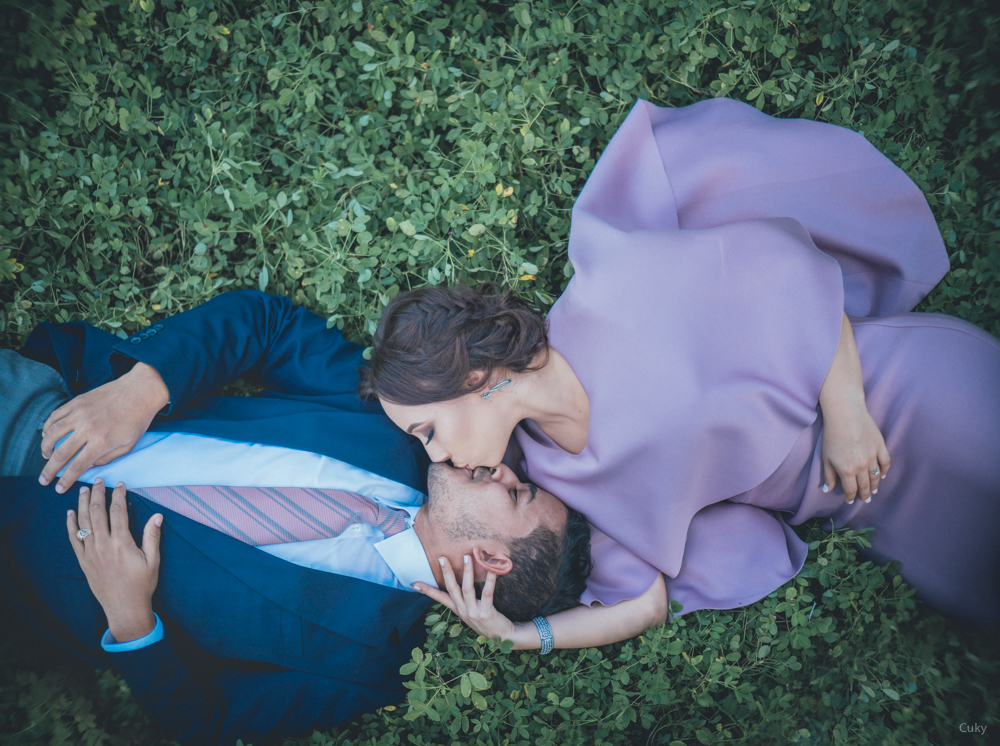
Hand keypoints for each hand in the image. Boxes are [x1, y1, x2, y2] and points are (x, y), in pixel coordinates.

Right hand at [40, 362, 168, 492]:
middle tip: (43, 480)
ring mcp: (79, 413)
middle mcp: (87, 428)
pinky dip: (48, 427)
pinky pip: (55, 416)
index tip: (58, 488)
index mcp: (101, 441)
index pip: (77, 466)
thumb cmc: (137, 420)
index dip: (65, 479)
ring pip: (52, 434)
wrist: (140, 391)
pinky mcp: (77, 402)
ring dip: (45, 448)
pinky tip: (47, 435)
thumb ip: (106, 459)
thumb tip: (88, 466)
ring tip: (45, 457)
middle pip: (60, 454)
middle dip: (49, 470)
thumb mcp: (128, 445)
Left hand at [67, 479, 162, 641]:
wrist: (124, 607)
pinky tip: (70, 514)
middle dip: (97, 494)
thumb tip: (157, 516)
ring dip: (82, 504)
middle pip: (97, 512)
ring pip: (83, 522)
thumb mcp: (153, 560)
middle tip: (98, 481)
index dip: (118, 495)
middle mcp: (103, 545)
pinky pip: (74, 539)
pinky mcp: (83, 561)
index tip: (119, 484)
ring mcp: (90, 553)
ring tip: (82, 490)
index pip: (118, 511)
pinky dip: (71, 525)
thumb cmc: (142, 585)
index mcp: (122, 543)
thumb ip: (152, 536)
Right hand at [414, 555, 516, 641]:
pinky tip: (492, 570)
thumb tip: (465, 580)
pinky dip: (490, 581)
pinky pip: (487, 593)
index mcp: (458, 610)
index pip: (440, 598)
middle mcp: (463, 611)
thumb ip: (467, 599)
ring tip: (467, 557)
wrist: (503, 638)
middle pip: (452, 588)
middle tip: (441, 557)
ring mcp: (473, 613)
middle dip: (446, 572)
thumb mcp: (473, 612)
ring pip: (467, 589)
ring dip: (467, 572)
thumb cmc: (489, 621)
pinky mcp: (486, 613)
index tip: (414, 584)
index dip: (427, 591)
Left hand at [820, 391, 889, 503]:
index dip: (850, 497)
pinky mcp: (880, 446)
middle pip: (865, 485)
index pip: (851, 489)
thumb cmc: (832, 434)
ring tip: (873, 491)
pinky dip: (885, 471)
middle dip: (864, 494)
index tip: (850, 500)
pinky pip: (885, 462)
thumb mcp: (826, 457)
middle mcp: (862, 466)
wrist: (845, 413)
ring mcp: (873, 456)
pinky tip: (882, 475)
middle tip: (865, 499)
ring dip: (875, 485)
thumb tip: (827, 489)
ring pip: (876, 476)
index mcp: (847, 470)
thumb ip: (828, 475)